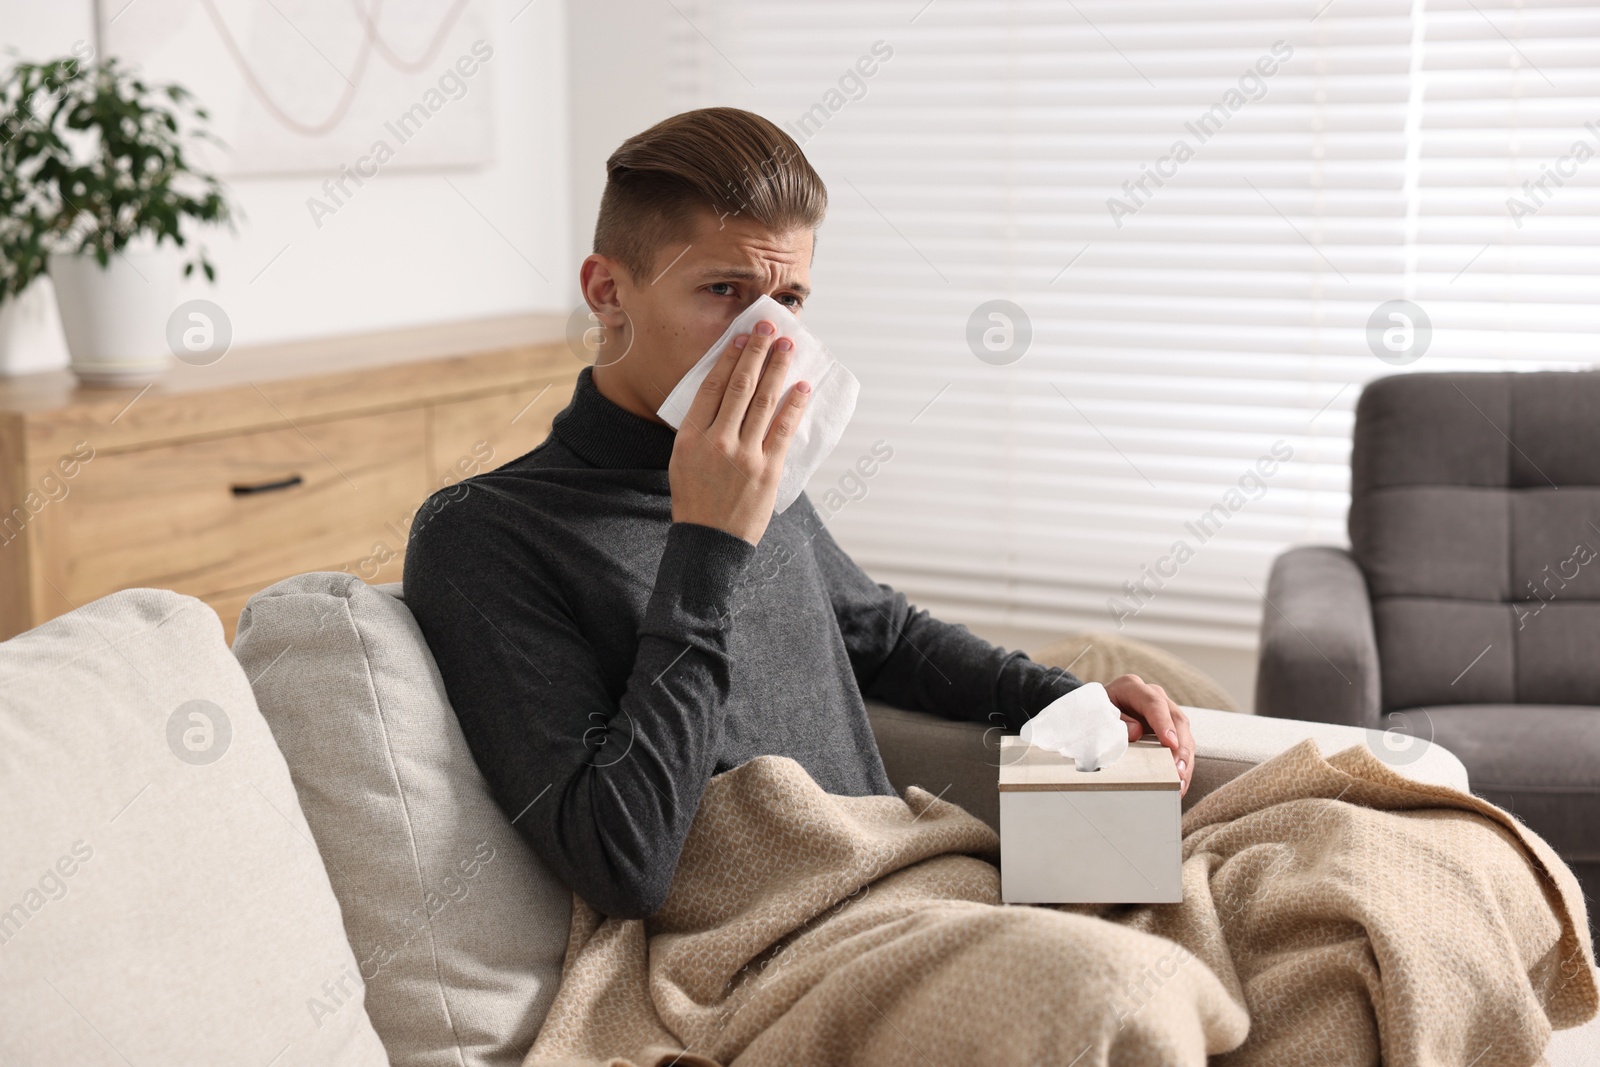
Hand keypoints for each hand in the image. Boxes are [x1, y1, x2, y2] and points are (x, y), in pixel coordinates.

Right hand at [668, 319, 809, 545]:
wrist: (710, 541)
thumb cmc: (695, 498)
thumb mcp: (682, 459)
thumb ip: (700, 427)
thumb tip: (725, 391)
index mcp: (690, 437)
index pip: (713, 387)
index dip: (730, 358)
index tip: (743, 337)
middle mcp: (716, 442)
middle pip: (740, 387)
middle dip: (757, 353)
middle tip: (770, 328)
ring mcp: (745, 456)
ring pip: (763, 402)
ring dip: (778, 370)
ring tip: (788, 347)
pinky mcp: (768, 471)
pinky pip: (783, 430)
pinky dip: (794, 405)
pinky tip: (802, 386)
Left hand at [1104, 674, 1193, 796]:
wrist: (1094, 710)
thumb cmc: (1095, 712)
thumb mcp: (1097, 713)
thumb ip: (1114, 720)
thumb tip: (1136, 732)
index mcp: (1132, 687)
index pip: (1154, 703)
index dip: (1163, 723)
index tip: (1170, 743)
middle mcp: (1154, 696)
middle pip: (1176, 719)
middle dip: (1180, 747)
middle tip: (1178, 771)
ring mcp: (1164, 712)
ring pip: (1183, 734)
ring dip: (1184, 760)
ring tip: (1180, 783)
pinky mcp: (1169, 728)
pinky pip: (1181, 745)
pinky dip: (1182, 764)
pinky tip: (1180, 782)